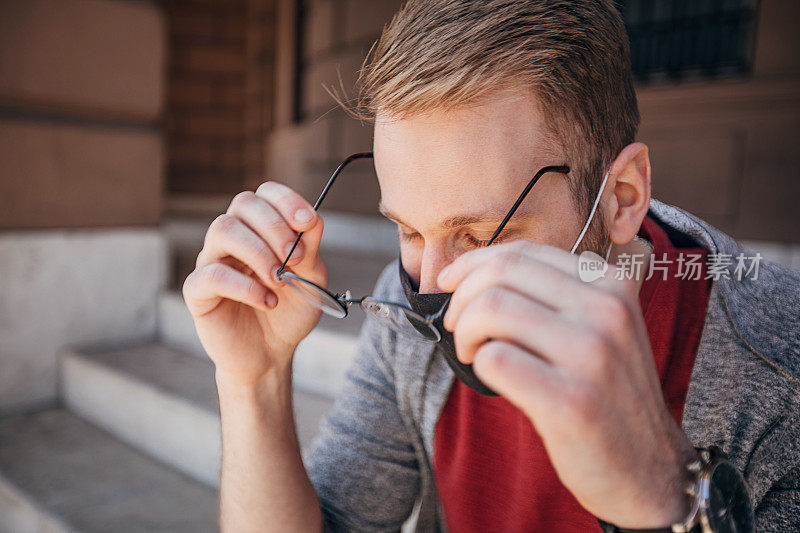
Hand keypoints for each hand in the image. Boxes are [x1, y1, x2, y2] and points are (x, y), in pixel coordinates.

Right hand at [182, 182, 326, 387]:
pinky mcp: (197, 291)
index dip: (285, 200)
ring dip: (258, 252)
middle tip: (293, 256)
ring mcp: (212, 261)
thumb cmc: (289, 312)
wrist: (271, 353)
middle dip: (274, 225)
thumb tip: (313, 219)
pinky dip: (245, 286)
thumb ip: (310, 249)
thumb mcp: (311, 279)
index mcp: (259, 229)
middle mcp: (233, 238)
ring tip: (278, 280)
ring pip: (223, 229)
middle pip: (242, 204)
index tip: (307, 222)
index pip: (264, 194)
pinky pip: (212, 275)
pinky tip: (267, 301)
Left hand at [437, 240, 696, 527]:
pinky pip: (494, 359)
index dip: (473, 264)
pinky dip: (477, 364)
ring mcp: (593, 355)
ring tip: (471, 352)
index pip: (522, 252)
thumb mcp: (599, 327)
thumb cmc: (606, 393)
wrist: (648, 468)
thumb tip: (469, 272)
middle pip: (501, 273)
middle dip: (461, 297)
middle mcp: (608, 311)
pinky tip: (490, 377)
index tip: (449, 284)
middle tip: (456, 326)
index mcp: (612, 284)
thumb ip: (551, 294)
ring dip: (463, 331)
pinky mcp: (572, 401)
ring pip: (491, 309)